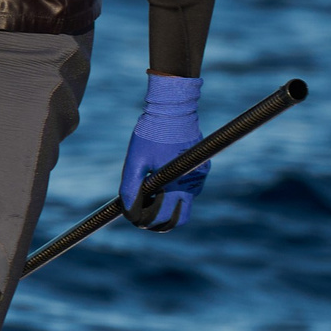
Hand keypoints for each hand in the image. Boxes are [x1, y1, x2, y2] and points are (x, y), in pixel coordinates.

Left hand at [120, 74, 207, 229]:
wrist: (173, 108)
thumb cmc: (151, 132)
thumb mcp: (135, 161)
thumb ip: (130, 189)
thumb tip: (129, 212)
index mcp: (178, 184)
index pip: (165, 218)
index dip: (147, 222)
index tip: (134, 219)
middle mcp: (194, 184)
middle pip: (180, 218)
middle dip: (160, 222)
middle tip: (142, 216)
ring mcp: (200, 177)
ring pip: (184, 204)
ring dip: (167, 205)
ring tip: (148, 195)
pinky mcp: (202, 168)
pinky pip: (189, 189)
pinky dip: (175, 191)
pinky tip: (160, 181)